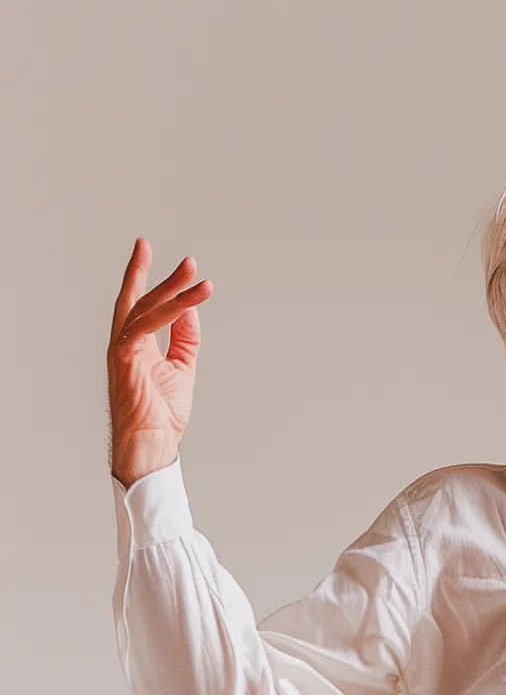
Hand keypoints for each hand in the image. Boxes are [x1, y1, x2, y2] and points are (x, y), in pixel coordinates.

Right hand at [107, 239, 213, 487]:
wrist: (152, 446)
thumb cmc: (161, 416)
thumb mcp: (182, 368)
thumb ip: (184, 338)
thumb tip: (189, 309)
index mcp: (136, 346)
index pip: (139, 305)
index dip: (144, 276)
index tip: (145, 247)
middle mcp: (125, 343)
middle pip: (140, 299)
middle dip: (158, 274)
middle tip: (187, 259)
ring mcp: (122, 350)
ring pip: (147, 308)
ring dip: (172, 289)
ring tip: (194, 273)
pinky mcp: (125, 358)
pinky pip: (148, 326)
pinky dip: (168, 311)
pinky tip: (187, 301)